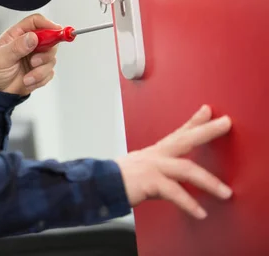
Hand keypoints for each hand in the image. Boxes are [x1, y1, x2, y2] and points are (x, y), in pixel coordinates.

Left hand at [0, 13, 60, 95]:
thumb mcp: (1, 57)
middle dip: (46, 53)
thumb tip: (33, 37)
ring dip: (40, 70)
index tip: (56, 31)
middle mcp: (28, 44)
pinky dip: (40, 79)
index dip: (47, 24)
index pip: (36, 22)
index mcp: (17, 35)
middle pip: (50, 39)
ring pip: (51, 58)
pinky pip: (49, 73)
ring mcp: (35, 57)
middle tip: (34, 62)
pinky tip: (28, 81)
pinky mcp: (39, 70)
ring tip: (27, 77)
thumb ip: (17, 46)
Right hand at [115, 105, 232, 218]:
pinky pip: (173, 192)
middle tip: (225, 123)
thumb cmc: (118, 179)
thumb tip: (174, 180)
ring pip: (185, 168)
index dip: (194, 122)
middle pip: (185, 139)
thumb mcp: (142, 170)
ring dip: (208, 181)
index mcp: (155, 152)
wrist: (99, 185)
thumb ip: (160, 173)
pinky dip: (188, 203)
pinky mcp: (149, 181)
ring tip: (225, 192)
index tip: (208, 111)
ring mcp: (152, 167)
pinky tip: (199, 212)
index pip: (178, 133)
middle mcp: (155, 156)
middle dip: (206, 131)